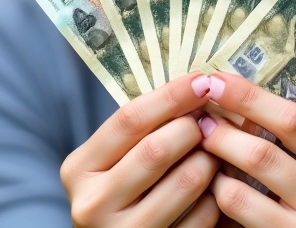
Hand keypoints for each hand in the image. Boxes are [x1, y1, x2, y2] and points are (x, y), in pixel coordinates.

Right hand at [60, 73, 220, 226]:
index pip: (129, 119)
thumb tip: (196, 85)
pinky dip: (216, 196)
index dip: (171, 96)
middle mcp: (92, 204)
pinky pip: (202, 216)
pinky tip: (215, 187)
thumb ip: (143, 126)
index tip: (201, 81)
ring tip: (216, 151)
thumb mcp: (117, 156)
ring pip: (185, 180)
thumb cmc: (125, 187)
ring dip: (210, 159)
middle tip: (210, 120)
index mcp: (79, 168)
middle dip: (192, 128)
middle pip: (156, 149)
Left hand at [198, 73, 295, 227]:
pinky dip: (219, 190)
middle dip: (225, 128)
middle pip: (267, 150)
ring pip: (247, 184)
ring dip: (217, 157)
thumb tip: (236, 95)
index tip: (216, 80)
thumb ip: (292, 146)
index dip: (250, 97)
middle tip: (199, 115)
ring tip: (201, 145)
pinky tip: (211, 182)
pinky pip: (240, 209)